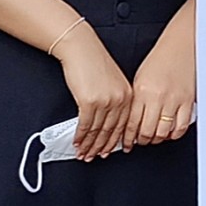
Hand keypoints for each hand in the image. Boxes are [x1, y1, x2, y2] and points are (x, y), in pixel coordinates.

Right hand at [54, 26, 134, 158]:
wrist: (81, 48)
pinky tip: (77, 142)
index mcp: (128, 95)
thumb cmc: (94, 63)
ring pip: (98, 131)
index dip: (113, 142)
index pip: (123, 125)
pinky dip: (80, 136)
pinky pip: (85, 125)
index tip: (107, 151)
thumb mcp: (112, 82)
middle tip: (93, 156)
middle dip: (100, 147)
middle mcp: (120, 100)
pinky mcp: (89, 101)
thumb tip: (106, 122)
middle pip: (111, 131)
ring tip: (83, 153)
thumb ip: (113, 101)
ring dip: (89, 145)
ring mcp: (106, 101)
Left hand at [125, 33, 195, 144]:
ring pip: (163, 132)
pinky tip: (169, 133)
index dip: (127, 138)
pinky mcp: (188, 102)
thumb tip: (131, 121)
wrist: (183, 45)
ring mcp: (174, 100)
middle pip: (147, 132)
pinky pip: (180, 127)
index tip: (126, 143)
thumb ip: (136, 100)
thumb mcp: (140, 78)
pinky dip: (174, 134)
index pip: (131, 123)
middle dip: (141, 141)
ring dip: (157, 139)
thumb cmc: (162, 58)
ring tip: (154, 138)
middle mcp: (158, 97)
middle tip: (139, 142)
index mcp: (142, 91)